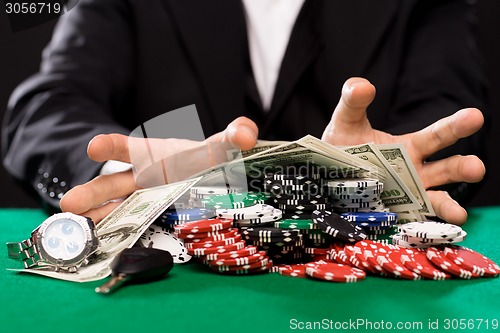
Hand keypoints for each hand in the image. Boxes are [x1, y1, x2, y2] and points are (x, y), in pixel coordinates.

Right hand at [60, 117, 258, 222]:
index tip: (94, 147)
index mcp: (156, 154)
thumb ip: (233, 135)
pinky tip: (102, 246)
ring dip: (98, 219)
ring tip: (76, 231)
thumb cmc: (210, 158)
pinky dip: (117, 234)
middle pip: (115, 183)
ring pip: (118, 208)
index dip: (112, 146)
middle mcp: (145, 177)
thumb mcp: (221, 146)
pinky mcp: (154, 218)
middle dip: (93, 192)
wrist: (217, 179)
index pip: (130, 148)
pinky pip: (133, 226)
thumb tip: (246, 132)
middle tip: (70, 204)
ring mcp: (147, 200)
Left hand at [321, 77, 484, 224]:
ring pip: (435, 199)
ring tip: (458, 212)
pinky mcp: (395, 216)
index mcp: (408, 147)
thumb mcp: (345, 122)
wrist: (322, 176)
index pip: (438, 135)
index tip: (476, 116)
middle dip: (463, 168)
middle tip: (477, 167)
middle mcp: (414, 172)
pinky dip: (424, 228)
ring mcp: (407, 197)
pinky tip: (430, 233)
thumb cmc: (340, 147)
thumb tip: (363, 85)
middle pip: (446, 169)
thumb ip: (353, 102)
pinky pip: (414, 223)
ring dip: (448, 205)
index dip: (457, 125)